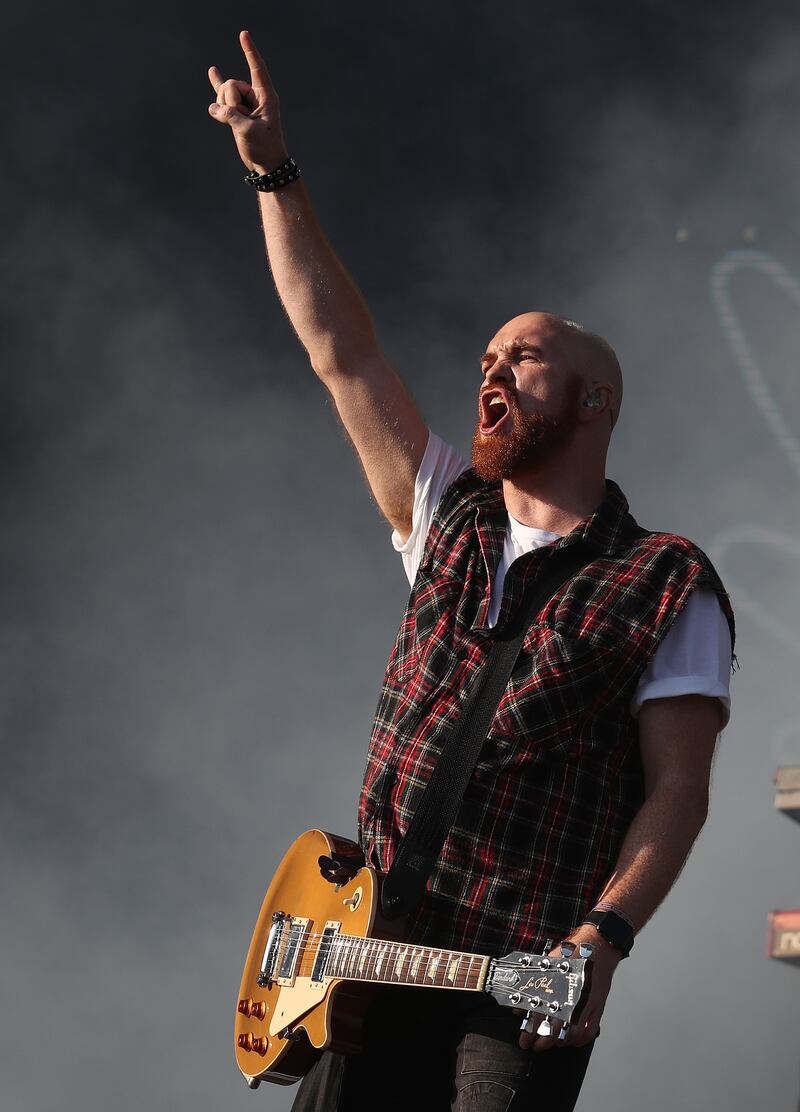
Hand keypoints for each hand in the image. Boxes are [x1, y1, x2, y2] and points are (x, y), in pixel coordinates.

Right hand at [207, 30, 288, 173]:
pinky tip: (212, 71)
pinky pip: (223, 95)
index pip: (257, 68)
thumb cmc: (265, 148)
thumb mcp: (249, 132)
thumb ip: (231, 117)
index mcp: (266, 96)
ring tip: (237, 125)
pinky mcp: (236, 112)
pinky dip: (216, 85)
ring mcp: (244, 103)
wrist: (266, 165)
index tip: (244, 34)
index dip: (249, 51)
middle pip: (231, 85)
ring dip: (224, 108)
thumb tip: (214, 108)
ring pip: (224, 93)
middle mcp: (255, 96)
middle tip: (243, 121)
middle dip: (230, 102)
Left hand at [515, 926, 621, 1052]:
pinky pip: (590, 1031)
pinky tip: (571, 1042)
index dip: (531, 1030)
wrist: (599, 944)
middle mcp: (573, 997)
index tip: (524, 1040)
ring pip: (572, 1034)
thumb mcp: (549, 963)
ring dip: (559, 1043)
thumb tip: (519, 1006)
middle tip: (534, 1047)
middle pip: (556, 1028)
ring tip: (550, 1046)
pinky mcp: (598, 1006)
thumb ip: (533, 985)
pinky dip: (580, 1041)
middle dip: (542, 1041)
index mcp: (559, 985)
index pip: (542, 1015)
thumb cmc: (572, 951)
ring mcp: (588, 1003)